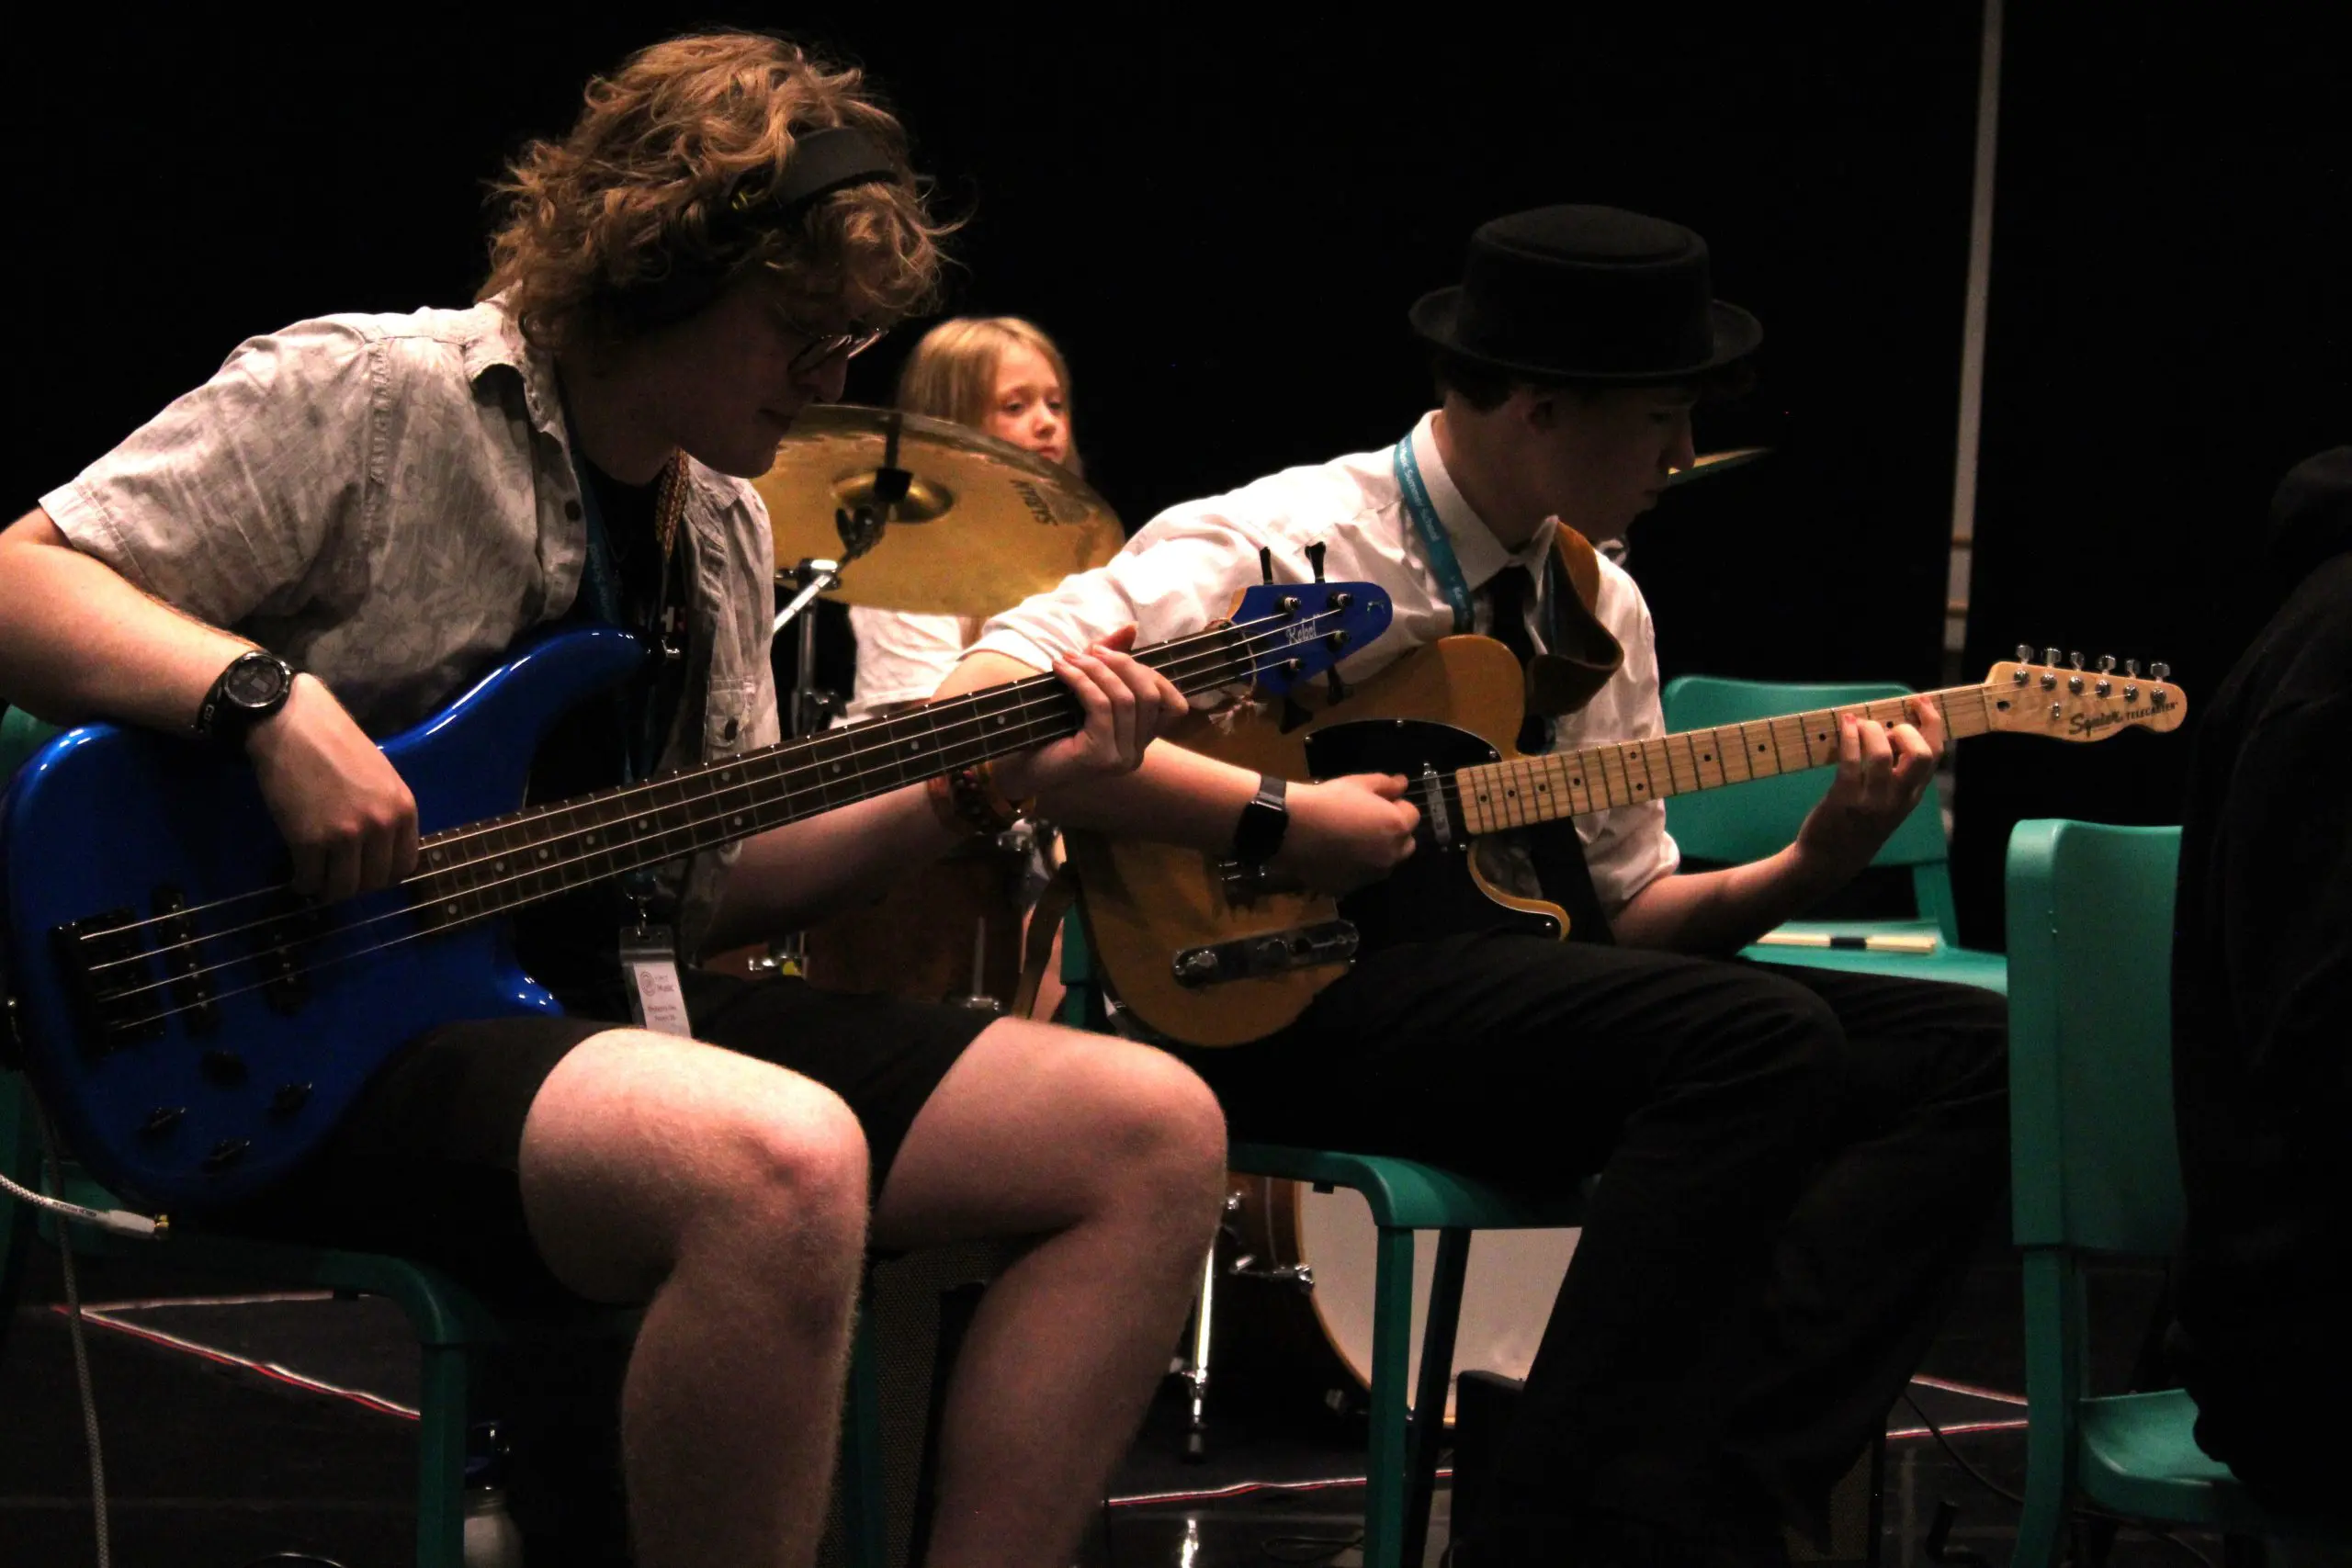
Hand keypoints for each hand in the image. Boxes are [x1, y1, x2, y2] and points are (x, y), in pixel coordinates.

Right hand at [244, 674, 419, 901]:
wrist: (292, 723)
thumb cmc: (334, 743)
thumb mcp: (380, 776)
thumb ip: (385, 811)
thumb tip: (378, 850)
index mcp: (403, 808)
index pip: (404, 865)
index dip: (381, 874)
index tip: (364, 870)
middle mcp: (381, 825)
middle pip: (375, 881)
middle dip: (355, 884)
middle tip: (336, 877)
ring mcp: (346, 835)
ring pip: (343, 887)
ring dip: (328, 888)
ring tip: (316, 879)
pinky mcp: (309, 840)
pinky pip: (310, 879)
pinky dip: (302, 883)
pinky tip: (297, 875)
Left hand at [992, 626, 1188, 800]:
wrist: (1014, 765)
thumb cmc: (1048, 727)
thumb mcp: (1084, 688)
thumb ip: (1110, 661)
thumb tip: (1131, 627)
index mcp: (1139, 740)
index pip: (1174, 706)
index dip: (1153, 675)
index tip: (1113, 655)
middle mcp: (1136, 754)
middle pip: (1150, 696)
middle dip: (1122, 664)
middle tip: (1091, 651)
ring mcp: (1121, 758)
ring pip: (1124, 699)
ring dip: (1095, 670)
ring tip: (1069, 658)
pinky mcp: (1100, 756)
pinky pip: (1100, 706)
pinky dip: (1081, 681)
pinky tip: (1061, 669)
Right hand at [1270, 773, 1420, 893]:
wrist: (1292, 828)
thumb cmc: (1329, 800)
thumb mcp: (1359, 783)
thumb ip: (1387, 784)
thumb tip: (1403, 783)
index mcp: (1397, 828)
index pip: (1412, 816)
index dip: (1396, 807)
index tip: (1377, 802)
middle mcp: (1390, 856)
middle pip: (1405, 845)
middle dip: (1394, 834)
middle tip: (1368, 822)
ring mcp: (1370, 876)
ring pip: (1383, 864)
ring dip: (1376, 853)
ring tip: (1349, 840)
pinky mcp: (1349, 888)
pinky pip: (1359, 877)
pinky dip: (1353, 867)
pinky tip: (1334, 855)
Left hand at [1792, 698, 1942, 883]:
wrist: (1827, 862)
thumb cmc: (1855, 827)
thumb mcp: (1887, 806)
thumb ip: (1895, 776)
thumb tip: (1890, 730)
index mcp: (1911, 796)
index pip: (1935, 755)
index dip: (1932, 723)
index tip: (1920, 702)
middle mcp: (1898, 799)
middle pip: (1921, 754)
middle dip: (1906, 729)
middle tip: (1885, 727)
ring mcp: (1872, 801)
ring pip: (1882, 754)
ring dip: (1871, 730)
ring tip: (1858, 724)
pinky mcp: (1844, 800)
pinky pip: (1850, 761)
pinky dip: (1848, 737)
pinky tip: (1844, 725)